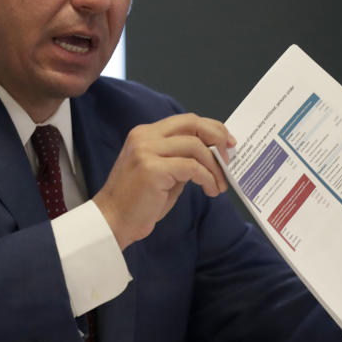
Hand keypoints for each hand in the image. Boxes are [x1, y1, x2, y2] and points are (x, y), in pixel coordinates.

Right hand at [93, 113, 235, 249]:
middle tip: (228, 159)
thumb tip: (213, 154)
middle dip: (217, 138)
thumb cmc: (138, 202)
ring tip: (219, 185)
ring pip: (195, 146)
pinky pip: (191, 167)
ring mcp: (146, 150)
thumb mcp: (162, 172)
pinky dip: (207, 178)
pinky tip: (210, 190)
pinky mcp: (152, 169)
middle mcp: (145, 136)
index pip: (185, 121)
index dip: (211, 129)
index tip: (227, 143)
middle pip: (192, 124)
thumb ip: (181, 158)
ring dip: (214, 167)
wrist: (112, 221)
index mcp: (145, 134)